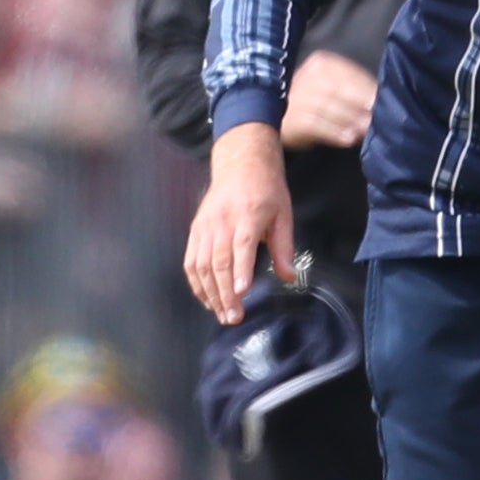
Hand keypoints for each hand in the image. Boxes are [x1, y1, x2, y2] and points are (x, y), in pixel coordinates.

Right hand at [184, 121, 295, 323]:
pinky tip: (206, 298)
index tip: (242, 291)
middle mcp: (222, 221)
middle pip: (218, 261)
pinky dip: (196, 282)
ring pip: (202, 264)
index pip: (241, 244)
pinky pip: (191, 260)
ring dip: (210, 293)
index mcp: (248, 214)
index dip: (240, 269)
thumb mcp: (283, 214)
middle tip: (233, 316)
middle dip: (225, 293)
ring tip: (221, 314)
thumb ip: (284, 247)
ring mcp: (205, 225)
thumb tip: (288, 276)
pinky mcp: (195, 230)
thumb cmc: (265, 189)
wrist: (240, 163)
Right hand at [280, 50, 377, 151]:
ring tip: (365, 131)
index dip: (367, 89)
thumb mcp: (333, 88)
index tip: (384, 102)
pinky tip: (347, 139)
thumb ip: (355, 91)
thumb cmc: (315, 102)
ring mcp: (296, 97)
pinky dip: (333, 132)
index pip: (348, 73)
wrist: (278, 115)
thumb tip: (380, 103)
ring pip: (328, 107)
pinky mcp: (290, 118)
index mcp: (321, 63)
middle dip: (360, 105)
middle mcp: (307, 75)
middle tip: (376, 119)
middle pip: (339, 90)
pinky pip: (314, 125)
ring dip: (350, 120)